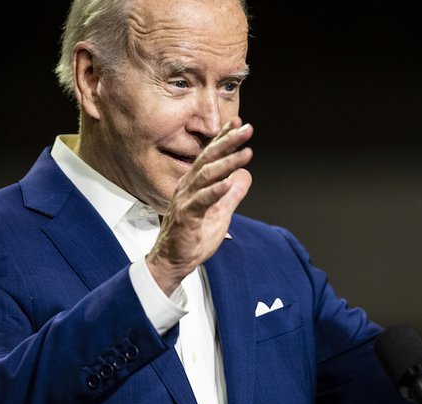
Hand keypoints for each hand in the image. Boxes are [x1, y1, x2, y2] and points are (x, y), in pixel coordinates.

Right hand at [148, 118, 253, 294]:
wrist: (174, 261)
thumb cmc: (194, 237)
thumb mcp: (221, 213)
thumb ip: (233, 194)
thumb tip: (246, 175)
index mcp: (195, 183)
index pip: (210, 156)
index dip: (224, 139)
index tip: (239, 123)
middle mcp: (188, 186)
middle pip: (209, 159)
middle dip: (228, 142)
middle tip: (246, 129)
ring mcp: (186, 200)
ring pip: (207, 176)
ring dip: (227, 163)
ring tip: (246, 152)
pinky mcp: (187, 216)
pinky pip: (202, 201)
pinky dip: (216, 191)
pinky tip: (229, 182)